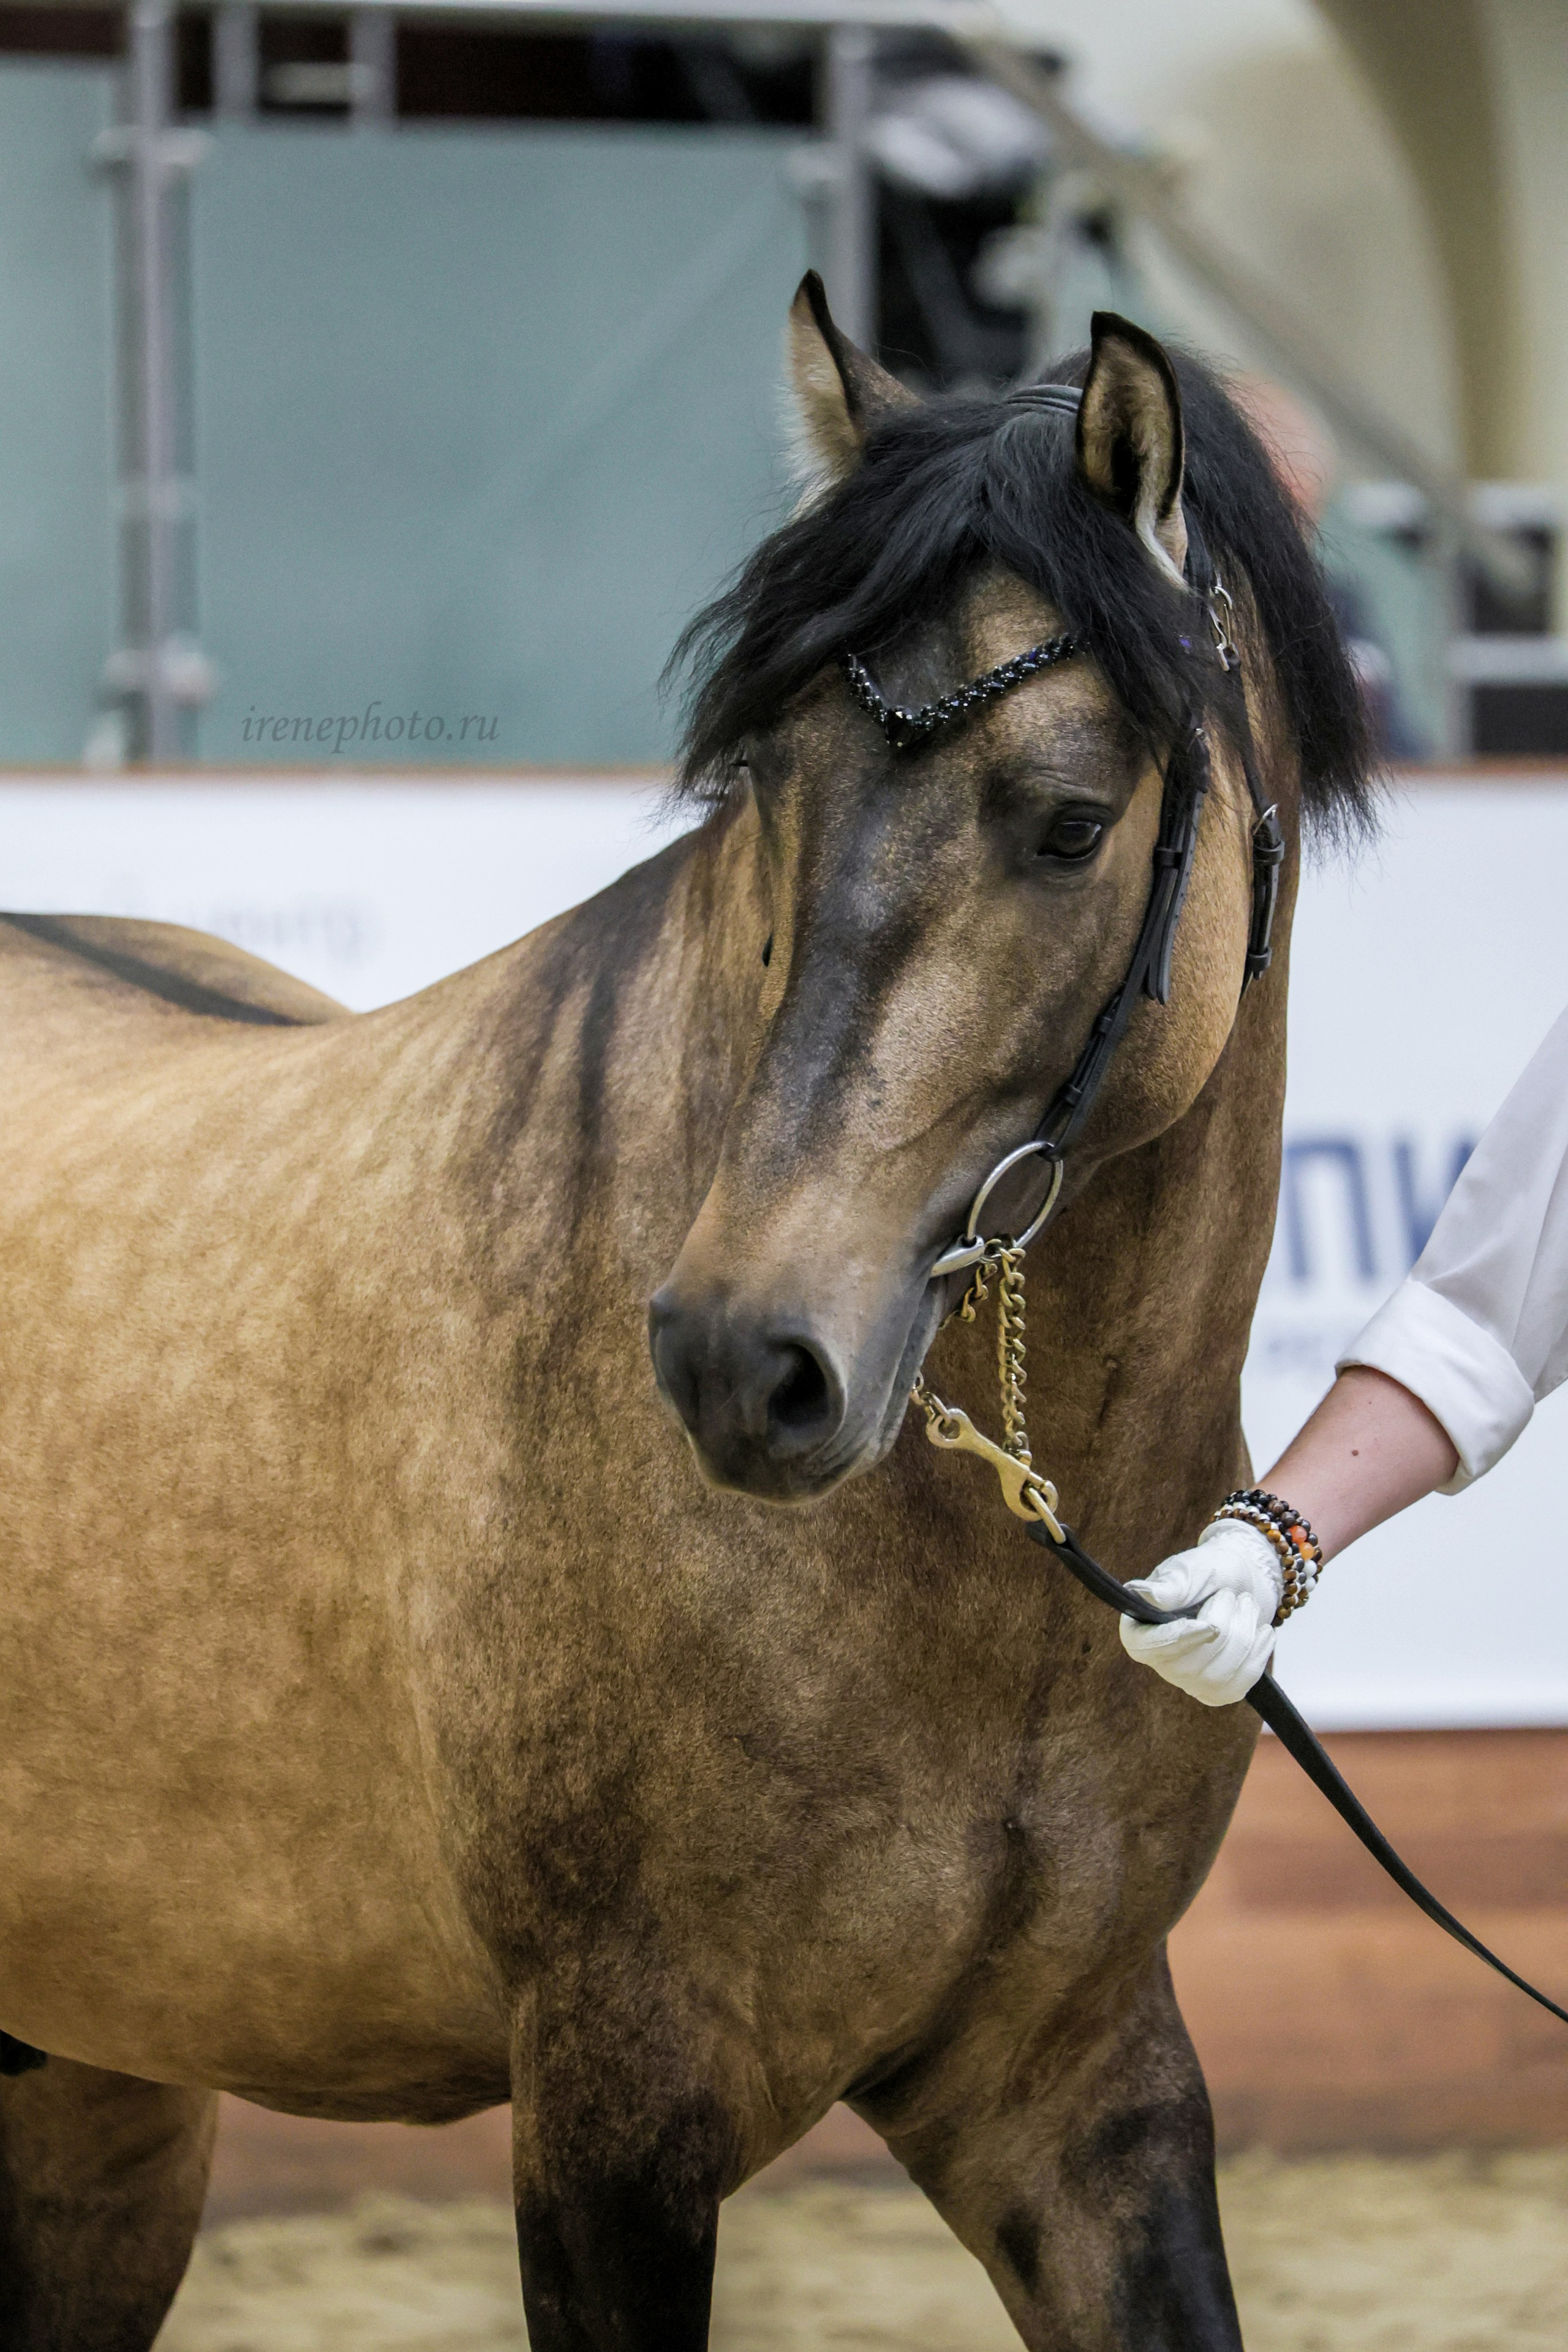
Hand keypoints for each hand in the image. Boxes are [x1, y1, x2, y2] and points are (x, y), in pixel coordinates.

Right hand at [1118, 1519, 1283, 1706]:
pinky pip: (1237, 1687)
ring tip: (1247, 1606)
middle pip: (1190, 1665)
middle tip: (1234, 1595)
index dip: (1177, 1640)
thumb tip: (1139, 1593)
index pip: (1145, 1647)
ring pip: (1217, 1677)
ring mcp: (1187, 1681)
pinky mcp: (1216, 1691)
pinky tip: (1263, 1633)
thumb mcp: (1190, 1571)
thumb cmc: (1210, 1571)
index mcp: (1140, 1627)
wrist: (1242, 1581)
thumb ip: (1168, 1586)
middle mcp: (1159, 1660)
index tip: (1209, 1626)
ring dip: (1244, 1635)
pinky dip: (1257, 1656)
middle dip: (1225, 1626)